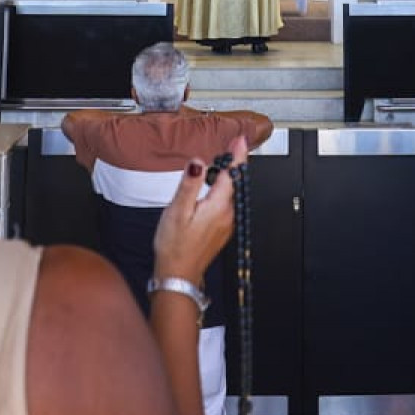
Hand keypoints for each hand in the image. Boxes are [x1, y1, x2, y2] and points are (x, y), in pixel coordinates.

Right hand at [153, 136, 245, 281]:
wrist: (177, 275)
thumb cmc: (174, 246)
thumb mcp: (177, 210)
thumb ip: (189, 184)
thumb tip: (197, 162)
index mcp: (218, 207)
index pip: (233, 174)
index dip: (237, 154)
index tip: (240, 139)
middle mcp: (227, 215)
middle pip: (235, 182)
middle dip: (234, 163)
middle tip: (232, 145)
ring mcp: (226, 224)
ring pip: (231, 193)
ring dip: (228, 177)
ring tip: (221, 163)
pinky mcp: (220, 230)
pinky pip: (226, 204)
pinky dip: (223, 190)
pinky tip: (213, 188)